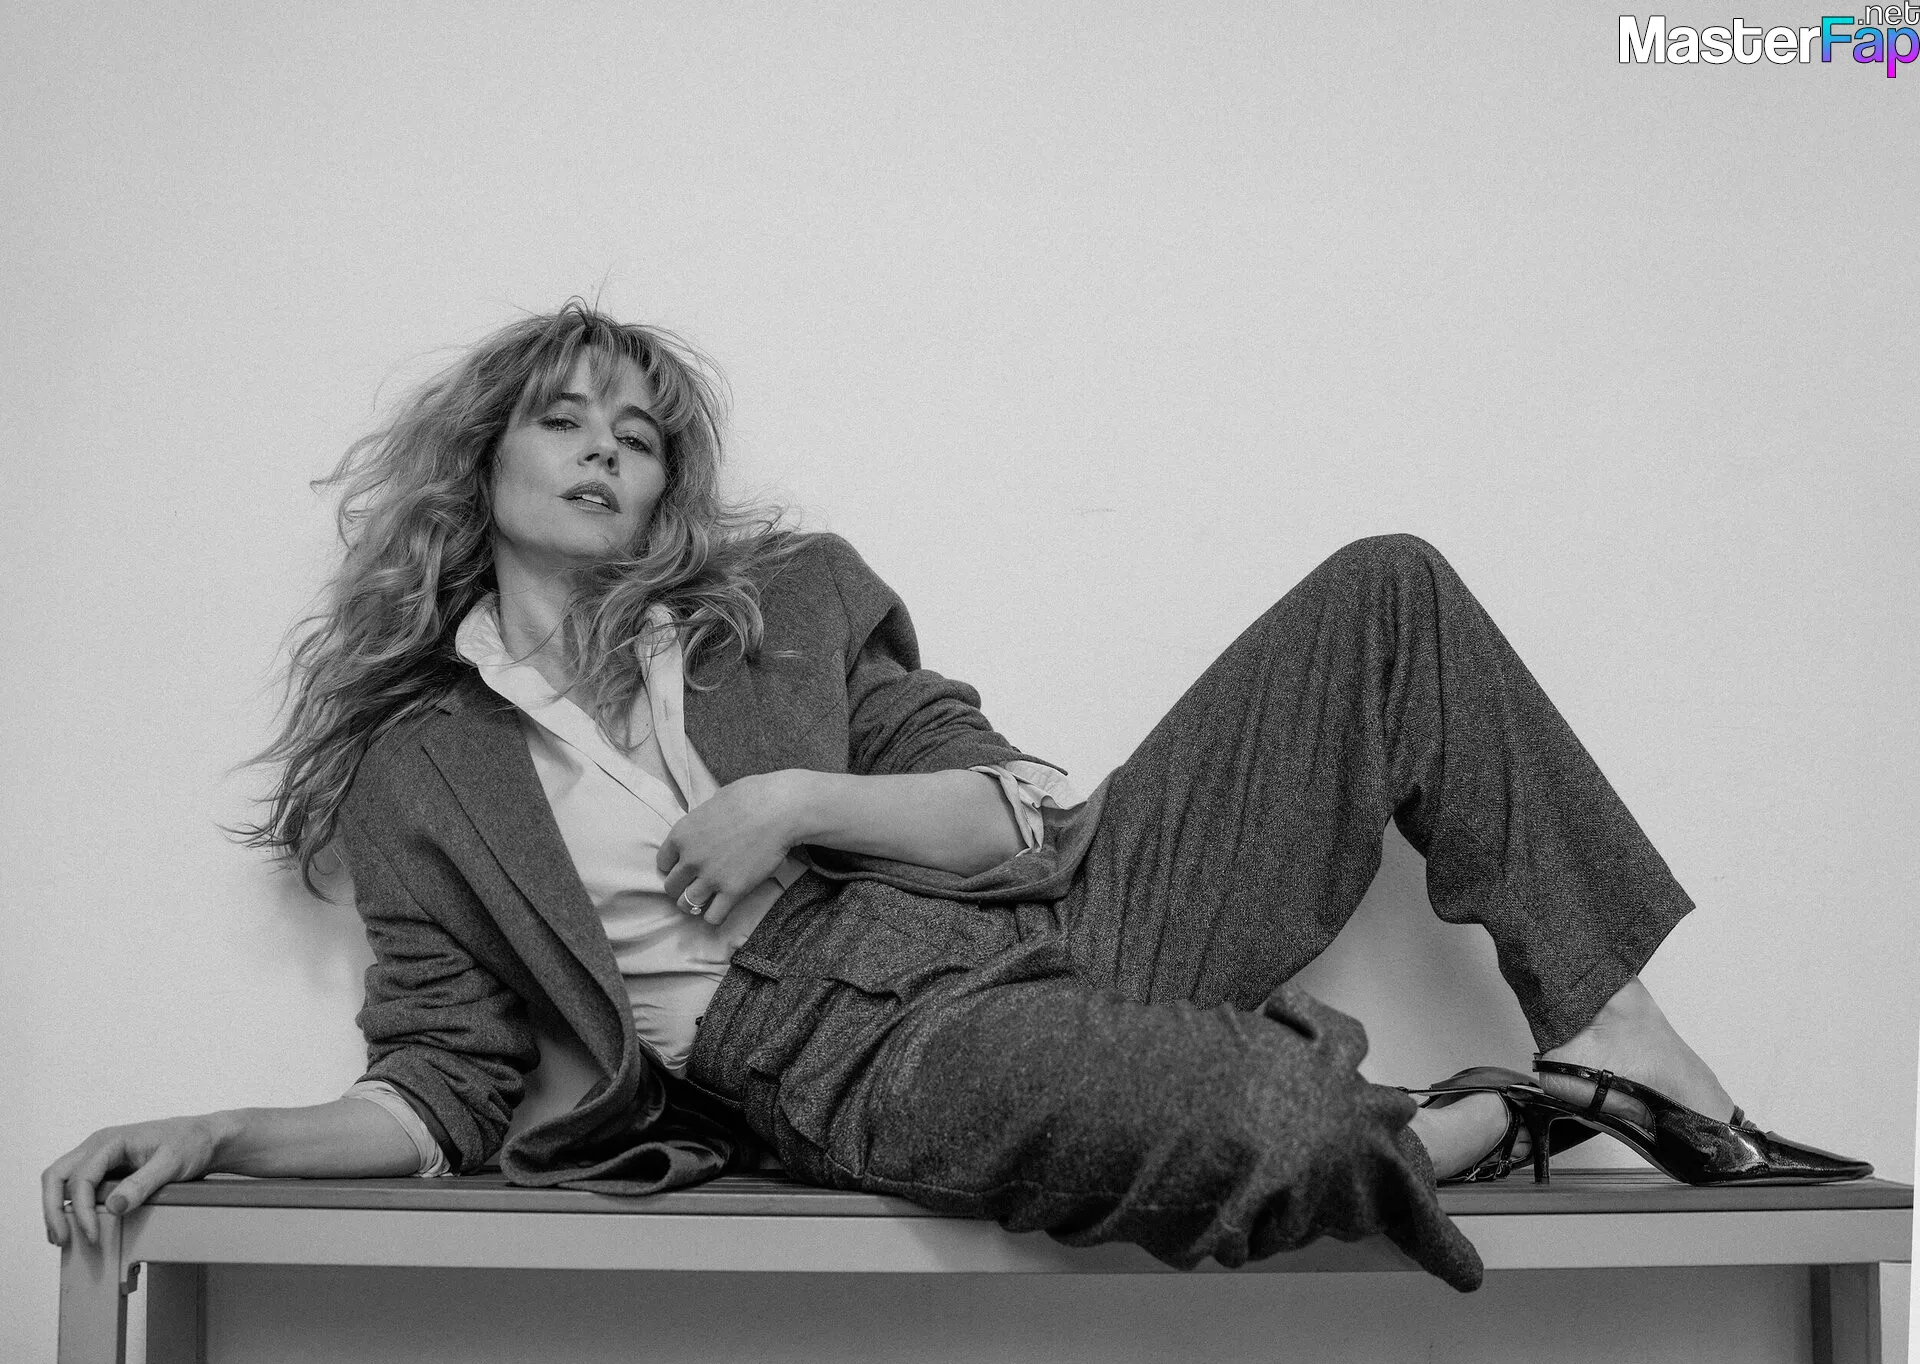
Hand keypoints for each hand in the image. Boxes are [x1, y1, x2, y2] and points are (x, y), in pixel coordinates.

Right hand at [42, 1113, 229, 1246]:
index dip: (81, 1210)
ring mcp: (100, 1157)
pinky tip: (76, 1224)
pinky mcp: (106, 1168)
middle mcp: (99, 1146)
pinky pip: (77, 1186)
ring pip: (61, 1180)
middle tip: (61, 1239)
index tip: (92, 1235)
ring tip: (63, 1237)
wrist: (206, 1138)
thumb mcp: (172, 1162)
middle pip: (57, 1175)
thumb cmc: (191, 1143)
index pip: (81, 1178)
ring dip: (56, 1208)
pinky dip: (69, 1205)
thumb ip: (143, 1183)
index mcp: (111, 1141)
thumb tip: (115, 1206)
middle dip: (52, 1209)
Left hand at [658, 770, 808, 927]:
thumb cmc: (751, 797)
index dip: (674, 867)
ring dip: (695, 904)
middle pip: (671, 887)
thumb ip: (702, 821)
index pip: (662, 863)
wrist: (779, 810)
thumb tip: (704, 827)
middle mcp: (690, 858)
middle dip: (682, 887)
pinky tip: (723, 906)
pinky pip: (712, 917)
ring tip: (707, 900)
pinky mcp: (733, 891)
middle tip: (696, 885)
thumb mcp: (713, 802)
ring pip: (687, 904)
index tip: (686, 868)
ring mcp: (711, 877)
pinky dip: (715, 916)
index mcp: (681, 835)